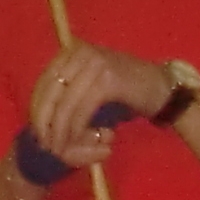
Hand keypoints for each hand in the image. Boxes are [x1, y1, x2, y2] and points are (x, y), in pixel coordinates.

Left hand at [27, 42, 171, 163]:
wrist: (163, 89)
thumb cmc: (127, 91)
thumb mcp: (92, 85)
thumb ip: (69, 92)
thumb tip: (42, 116)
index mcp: (72, 51)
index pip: (45, 82)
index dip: (37, 109)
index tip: (37, 132)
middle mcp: (81, 52)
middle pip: (51, 91)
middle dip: (45, 121)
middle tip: (44, 144)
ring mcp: (95, 64)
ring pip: (66, 103)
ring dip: (60, 129)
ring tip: (58, 147)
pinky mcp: (108, 79)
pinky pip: (83, 108)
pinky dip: (76, 127)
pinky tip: (74, 140)